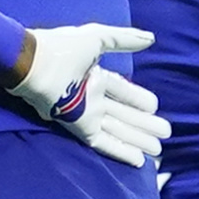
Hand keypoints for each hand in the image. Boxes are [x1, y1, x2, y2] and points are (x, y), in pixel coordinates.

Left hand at [6, 23, 169, 166]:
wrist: (34, 64)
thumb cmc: (62, 48)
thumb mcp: (97, 38)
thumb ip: (123, 39)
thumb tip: (151, 39)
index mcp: (95, 76)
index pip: (122, 90)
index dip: (138, 99)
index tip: (155, 107)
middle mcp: (92, 97)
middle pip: (123, 114)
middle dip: (143, 124)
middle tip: (165, 133)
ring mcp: (86, 113)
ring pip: (117, 130)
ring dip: (137, 140)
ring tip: (158, 150)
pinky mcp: (79, 127)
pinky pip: (104, 142)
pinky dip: (121, 150)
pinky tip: (138, 160)